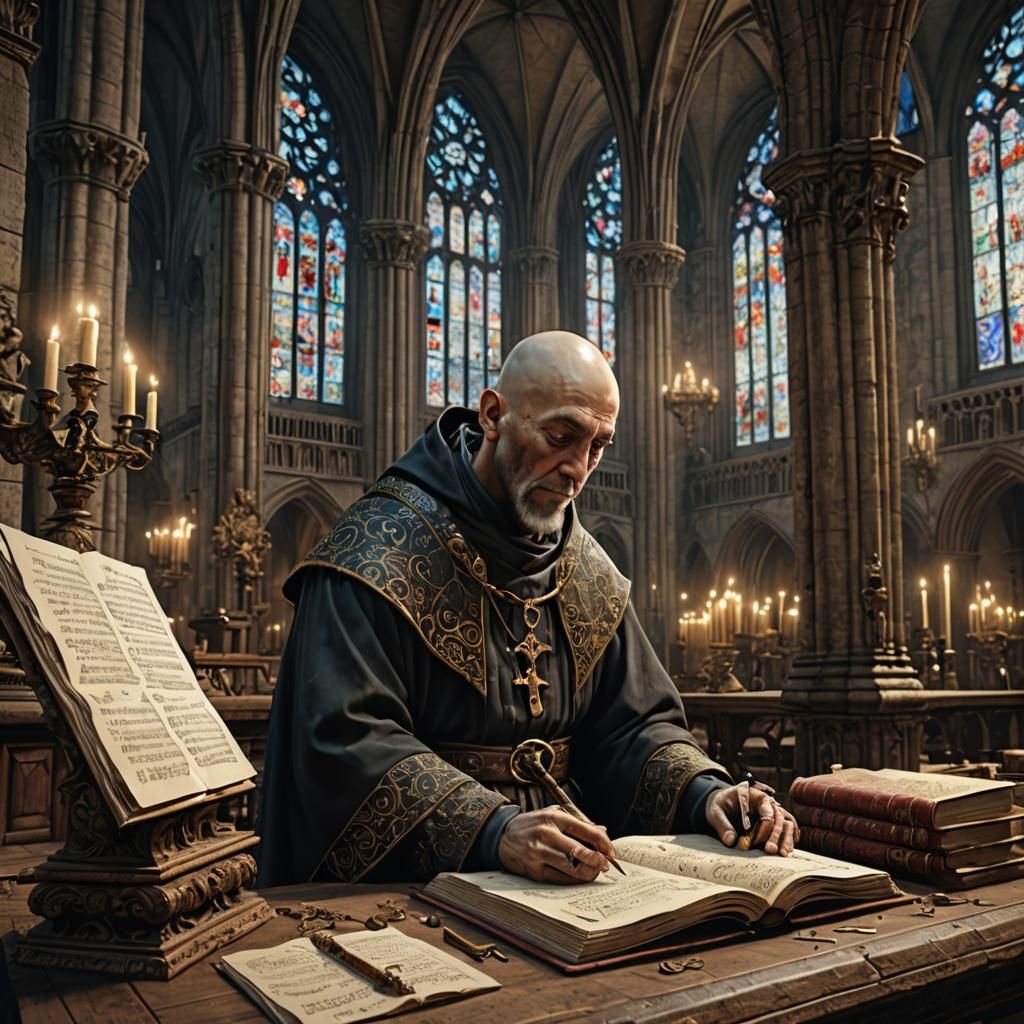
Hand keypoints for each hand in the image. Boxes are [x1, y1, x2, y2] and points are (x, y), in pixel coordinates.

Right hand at [498, 805, 616, 882]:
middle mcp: (546, 834)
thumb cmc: (532, 825)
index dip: (603, 842)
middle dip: (598, 860)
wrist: (501, 836)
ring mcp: (539, 853)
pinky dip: (574, 879)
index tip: (611, 851)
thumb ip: (577, 822)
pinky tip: (579, 876)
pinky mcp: (534, 870)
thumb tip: (602, 831)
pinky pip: (560, 879)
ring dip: (588, 872)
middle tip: (605, 865)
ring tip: (594, 871)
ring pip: (572, 868)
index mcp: (554, 817)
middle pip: (580, 851)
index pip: (586, 830)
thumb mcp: (552, 814)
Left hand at [704, 781, 799, 855]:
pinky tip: (788, 848)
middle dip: (776, 835)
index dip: (764, 828)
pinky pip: (787, 827)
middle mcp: (767, 802)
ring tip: (784, 853)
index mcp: (754, 795)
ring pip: (787, 823)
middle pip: (779, 818)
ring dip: (787, 838)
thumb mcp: (715, 812)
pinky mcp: (773, 821)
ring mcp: (772, 811)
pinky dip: (790, 837)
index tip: (754, 842)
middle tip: (770, 850)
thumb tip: (731, 841)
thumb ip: (722, 825)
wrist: (722, 805)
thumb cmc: (720, 805)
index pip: (767, 811)